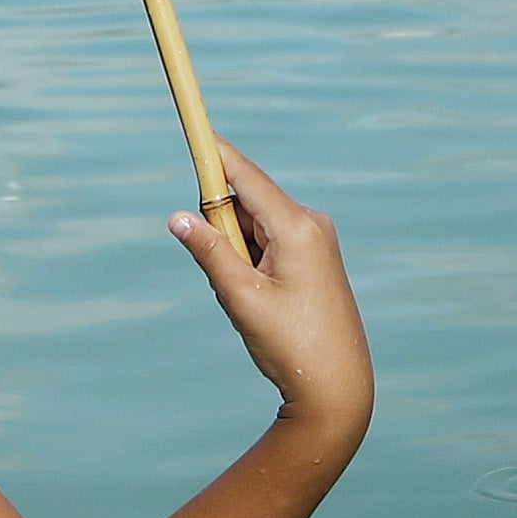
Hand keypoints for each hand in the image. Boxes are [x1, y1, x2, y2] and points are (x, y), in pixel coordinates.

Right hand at [162, 146, 372, 447]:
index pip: (245, 175)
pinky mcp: (315, 258)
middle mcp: (310, 224)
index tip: (192, 127)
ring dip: (236, 253)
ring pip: (254, 226)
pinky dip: (250, 262)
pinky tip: (261, 304)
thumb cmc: (290, 345)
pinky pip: (269, 243)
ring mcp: (316, 240)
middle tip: (228, 279)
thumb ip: (209, 251)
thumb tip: (179, 216)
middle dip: (221, 228)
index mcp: (297, 227)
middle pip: (246, 201)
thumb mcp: (241, 298)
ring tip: (251, 304)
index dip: (214, 154)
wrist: (337, 389)